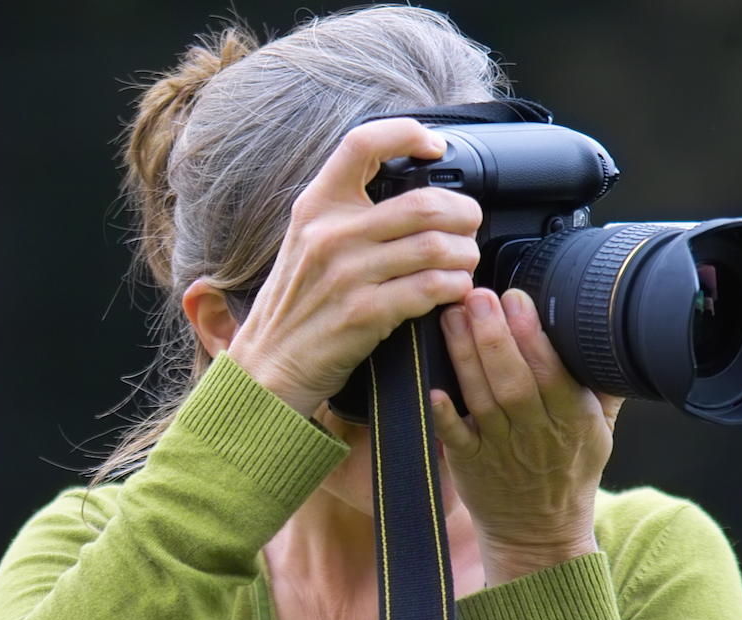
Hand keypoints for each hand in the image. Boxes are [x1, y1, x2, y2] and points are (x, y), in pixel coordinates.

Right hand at [228, 118, 482, 417]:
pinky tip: (456, 289)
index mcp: (316, 206)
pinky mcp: (364, 313)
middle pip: (423, 203)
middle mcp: (330, 234)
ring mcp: (347, 274)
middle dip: (463, 213)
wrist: (270, 364)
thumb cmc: (298, 305)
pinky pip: (430, 288)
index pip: (361, 144)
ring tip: (468, 261)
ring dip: (465, 253)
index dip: (405, 134)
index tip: (435, 147)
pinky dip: (455, 286)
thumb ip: (347, 214)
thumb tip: (411, 195)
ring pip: (434, 246)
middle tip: (471, 224)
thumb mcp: (308, 242)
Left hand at [431, 287, 623, 585]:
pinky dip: (445, 416)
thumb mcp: (602, 431)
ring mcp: (500, 450)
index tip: (517, 298)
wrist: (540, 533)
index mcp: (572, 420)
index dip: (534, 336)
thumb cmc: (569, 472)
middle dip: (494, 336)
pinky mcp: (470, 464)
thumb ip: (603, 385)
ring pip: (482, 398)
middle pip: (513, 381)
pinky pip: (456, 439)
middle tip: (477, 295)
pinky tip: (432, 388)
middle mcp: (536, 433)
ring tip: (451, 316)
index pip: (554, 373)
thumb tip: (612, 333)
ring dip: (464, 356)